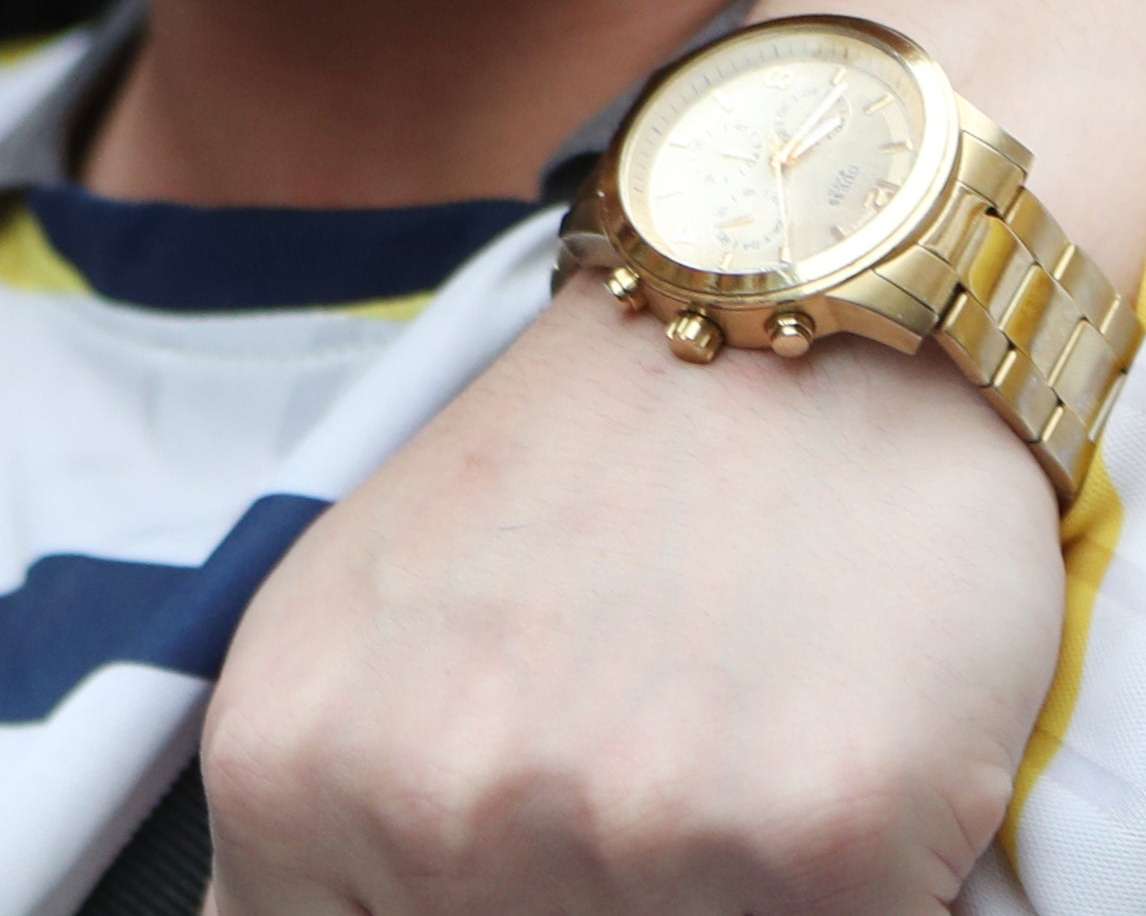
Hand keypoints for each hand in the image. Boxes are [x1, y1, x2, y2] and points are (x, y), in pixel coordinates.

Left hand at [201, 288, 1060, 914]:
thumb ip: (329, 819)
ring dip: (718, 900)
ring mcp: (618, 831)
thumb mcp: (363, 626)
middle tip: (634, 756)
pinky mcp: (816, 842)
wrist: (790, 291)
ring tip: (729, 738)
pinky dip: (858, 892)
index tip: (502, 867)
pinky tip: (835, 760)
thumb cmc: (581, 465)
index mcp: (287, 768)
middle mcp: (428, 811)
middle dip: (582, 902)